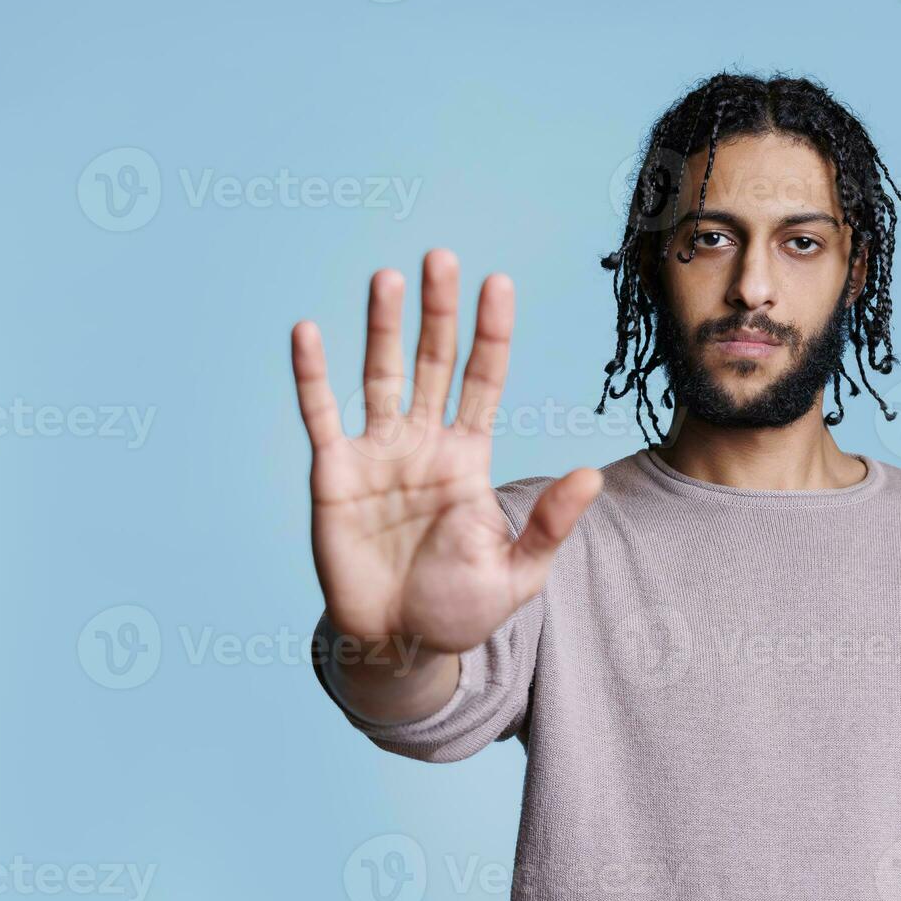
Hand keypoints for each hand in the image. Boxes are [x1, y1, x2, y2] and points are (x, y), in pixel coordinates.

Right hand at [291, 249, 602, 655]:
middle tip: (441, 257)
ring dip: (382, 327)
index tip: (499, 282)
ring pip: (381, 375)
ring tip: (387, 277)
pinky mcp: (334, 474)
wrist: (397, 643)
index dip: (490, 333)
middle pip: (433, 362)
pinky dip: (313, 375)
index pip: (484, 379)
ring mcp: (378, 454)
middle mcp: (424, 443)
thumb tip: (591, 476)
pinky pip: (321, 415)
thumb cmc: (460, 609)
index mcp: (469, 457)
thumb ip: (549, 523)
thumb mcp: (518, 572)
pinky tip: (309, 332)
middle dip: (439, 311)